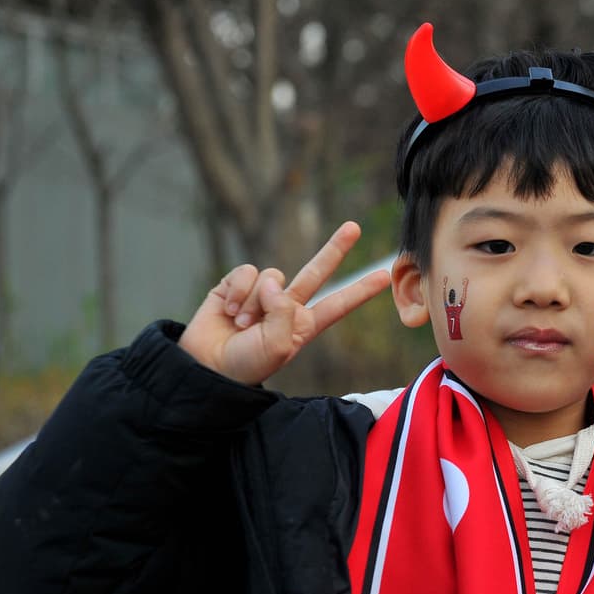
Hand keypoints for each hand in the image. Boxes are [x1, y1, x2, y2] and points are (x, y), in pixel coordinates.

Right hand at [179, 221, 391, 385]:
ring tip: (243, 325)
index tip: (384, 277)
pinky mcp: (236, 285)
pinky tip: (229, 311)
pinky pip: (246, 273)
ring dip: (255, 302)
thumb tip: (273, 282)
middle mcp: (286, 306)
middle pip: (316, 271)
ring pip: (271, 276)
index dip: (360, 291)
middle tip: (354, 227)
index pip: (338, 304)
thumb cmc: (247, 364)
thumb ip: (283, 312)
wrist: (208, 367)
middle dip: (335, 248)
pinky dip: (238, 291)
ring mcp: (262, 294)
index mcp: (303, 325)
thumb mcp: (277, 346)